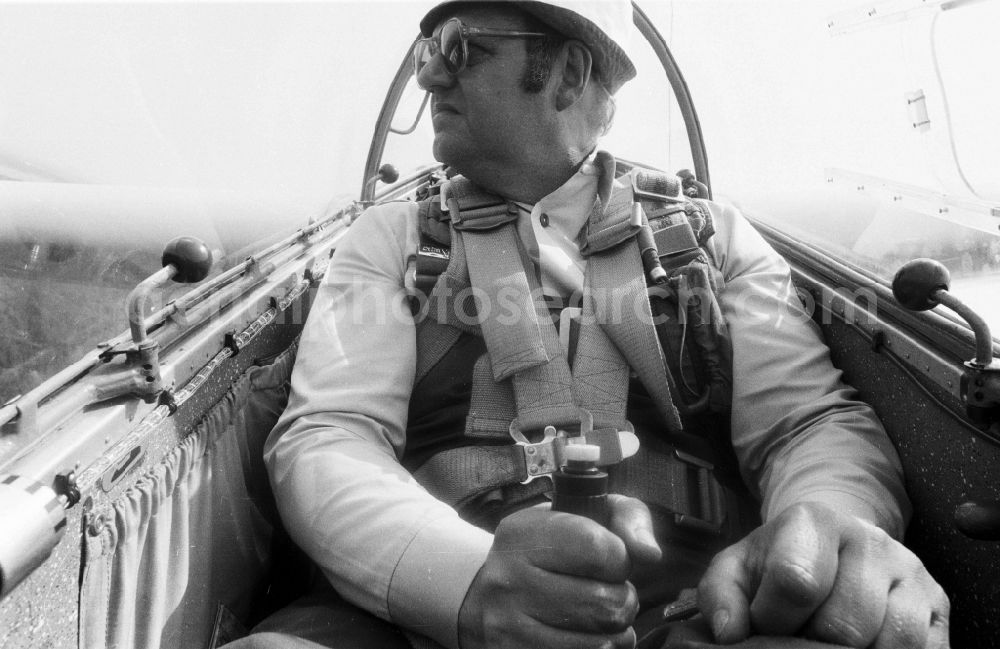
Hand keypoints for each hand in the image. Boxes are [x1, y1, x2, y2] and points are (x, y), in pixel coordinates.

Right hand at [458, 495, 661, 648]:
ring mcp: (509, 627)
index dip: (620, 559)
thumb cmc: (547, 551)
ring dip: (615, 632)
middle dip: (622, 600)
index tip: (609, 560)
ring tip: (601, 617)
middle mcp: (509, 581)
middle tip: (609, 593)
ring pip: (601, 644)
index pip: (600, 550)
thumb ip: (627, 518)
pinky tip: (586, 637)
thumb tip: (650, 554)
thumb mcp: (582, 515)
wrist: (484, 595)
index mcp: (524, 535)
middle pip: (606, 605)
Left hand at [697, 502, 949, 647]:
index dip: (773, 619)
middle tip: (799, 638)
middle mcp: (869, 538)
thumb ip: (720, 595)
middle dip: (813, 643)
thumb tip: (730, 633)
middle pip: (846, 623)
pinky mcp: (938, 602)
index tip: (764, 624)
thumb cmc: (778, 561)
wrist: (830, 544)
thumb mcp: (737, 568)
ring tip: (828, 644)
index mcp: (814, 521)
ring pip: (893, 640)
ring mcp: (909, 569)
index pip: (797, 582)